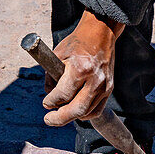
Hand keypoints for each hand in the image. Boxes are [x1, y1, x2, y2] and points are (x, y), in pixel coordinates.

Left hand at [41, 11, 123, 125]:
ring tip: (60, 115)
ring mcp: (104, 86)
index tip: (45, 103)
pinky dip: (85, 114)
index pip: (62, 95)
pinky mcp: (109, 89)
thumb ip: (51, 76)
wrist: (100, 34)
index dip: (50, 101)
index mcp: (80, 69)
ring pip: (87, 112)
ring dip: (71, 117)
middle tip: (48, 119)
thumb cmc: (77, 43)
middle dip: (60, 118)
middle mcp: (95, 80)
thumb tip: (49, 96)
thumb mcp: (58, 54)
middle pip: (76, 109)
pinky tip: (75, 112)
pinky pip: (96, 110)